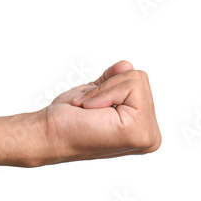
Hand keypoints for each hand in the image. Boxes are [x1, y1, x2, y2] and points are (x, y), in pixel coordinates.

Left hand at [39, 60, 160, 164]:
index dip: (110, 86)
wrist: (48, 135)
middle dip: (108, 87)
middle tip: (88, 108)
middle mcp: (151, 136)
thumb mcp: (98, 92)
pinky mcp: (139, 131)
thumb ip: (117, 79)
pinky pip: (130, 86)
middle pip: (140, 79)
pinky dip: (104, 94)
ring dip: (104, 91)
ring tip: (90, 111)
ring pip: (136, 80)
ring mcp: (148, 135)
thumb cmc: (68, 119)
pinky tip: (92, 112)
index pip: (140, 83)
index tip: (91, 107)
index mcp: (145, 130)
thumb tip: (126, 65)